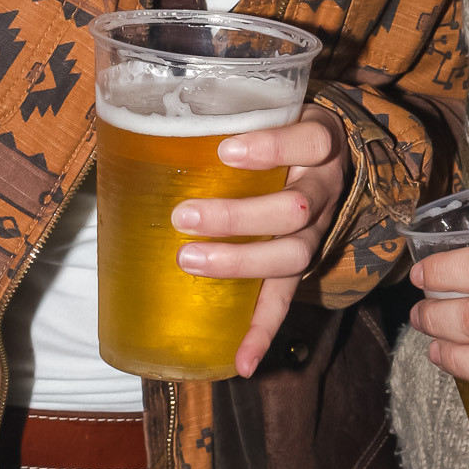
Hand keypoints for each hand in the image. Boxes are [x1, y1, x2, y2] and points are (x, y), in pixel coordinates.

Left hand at [171, 107, 350, 378]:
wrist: (328, 149)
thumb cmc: (282, 124)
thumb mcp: (272, 105)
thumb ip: (230, 112)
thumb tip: (140, 117)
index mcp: (319, 141)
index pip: (310, 141)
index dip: (271, 148)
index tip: (225, 149)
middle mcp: (323, 186)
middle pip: (294, 209)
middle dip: (237, 218)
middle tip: (184, 216)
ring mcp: (318, 228)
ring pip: (293, 254)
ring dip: (240, 262)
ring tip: (190, 260)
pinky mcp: (304, 260)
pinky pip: (286, 298)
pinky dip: (264, 331)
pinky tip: (243, 362)